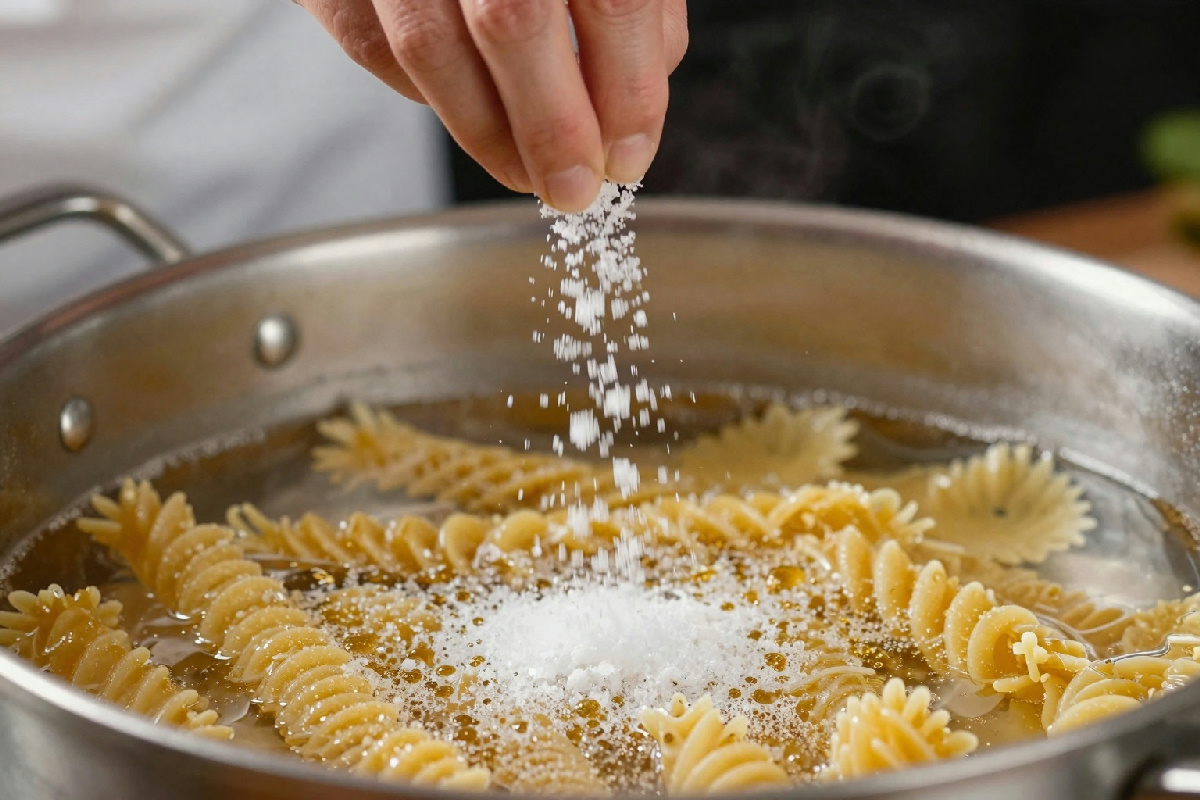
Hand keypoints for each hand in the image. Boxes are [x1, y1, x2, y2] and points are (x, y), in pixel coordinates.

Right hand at [297, 0, 687, 211]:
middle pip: (513, 19)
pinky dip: (427, 96)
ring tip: (527, 174)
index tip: (628, 155)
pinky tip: (472, 115)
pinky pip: (373, 42)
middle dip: (552, 127)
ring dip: (487, 132)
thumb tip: (639, 99)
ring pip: (428, 43)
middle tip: (573, 187)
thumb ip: (631, 4)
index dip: (627, 90)